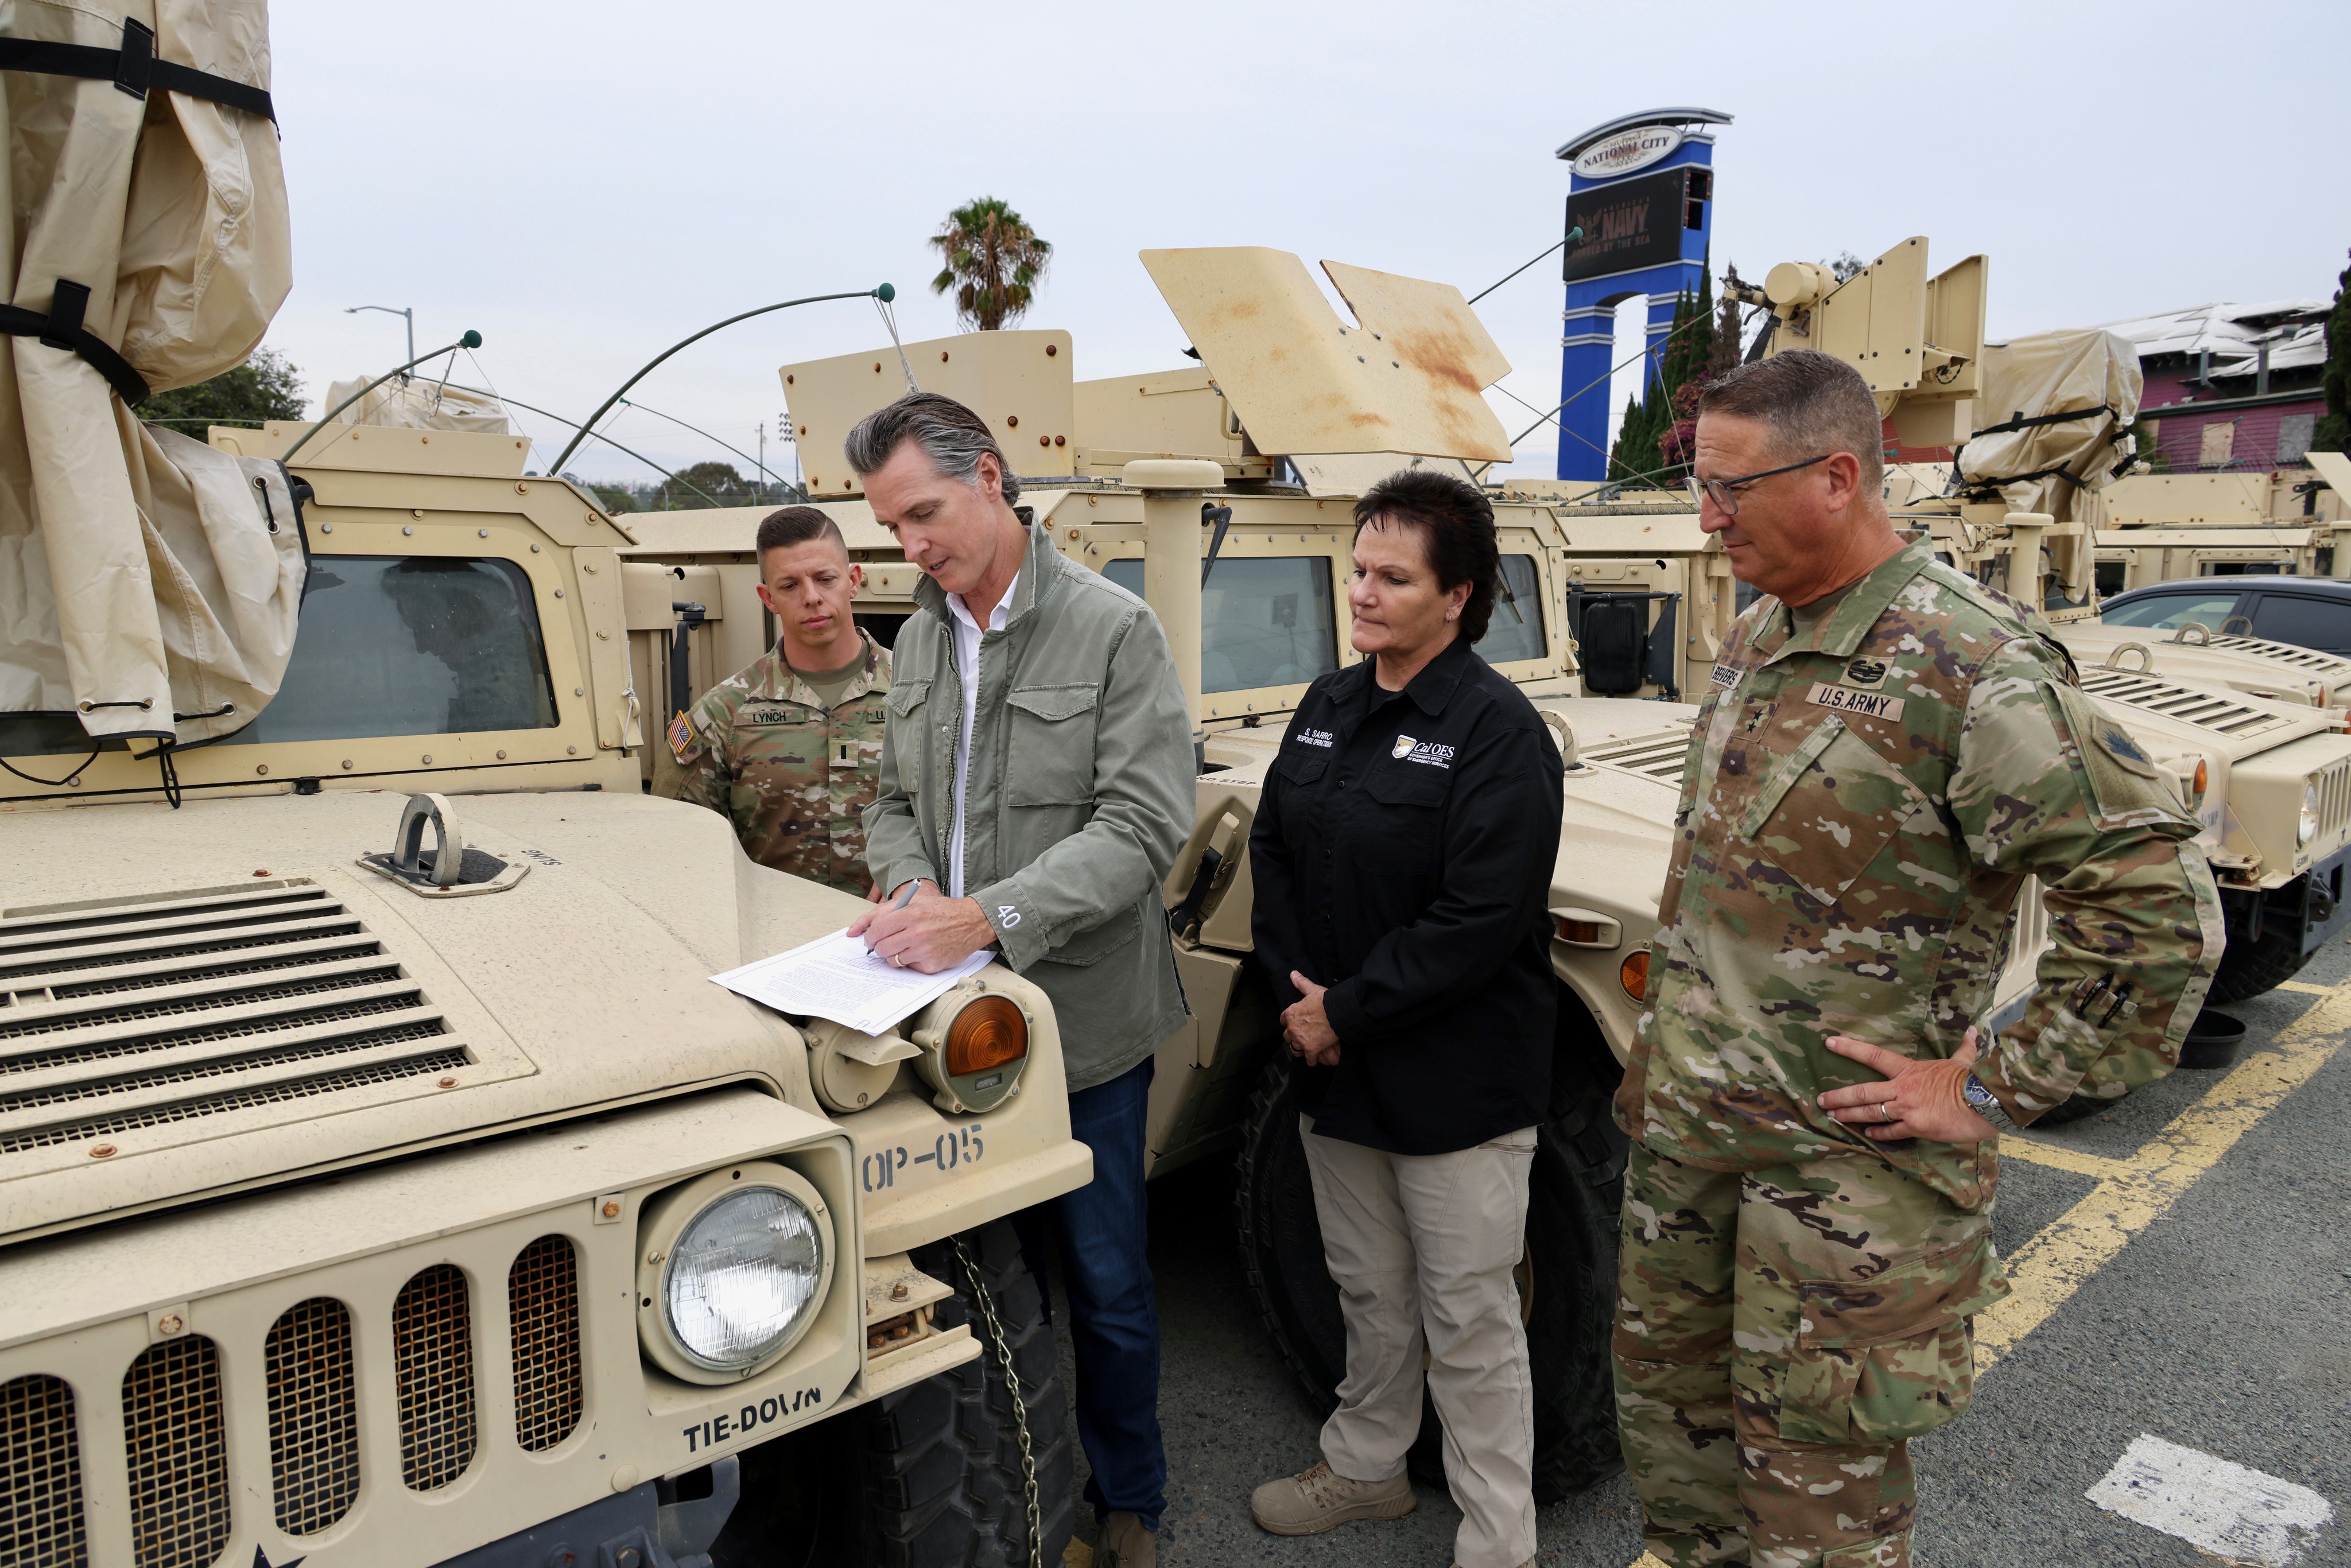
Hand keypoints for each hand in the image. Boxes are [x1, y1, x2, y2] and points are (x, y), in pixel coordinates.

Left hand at [853, 880, 997, 973]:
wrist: (970, 921)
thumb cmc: (939, 910)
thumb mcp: (912, 901)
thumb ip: (880, 913)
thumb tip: (852, 931)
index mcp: (910, 913)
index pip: (877, 931)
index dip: (870, 938)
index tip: (872, 940)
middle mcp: (918, 932)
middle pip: (882, 949)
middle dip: (881, 948)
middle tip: (887, 944)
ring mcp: (926, 950)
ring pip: (894, 961)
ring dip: (896, 955)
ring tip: (907, 945)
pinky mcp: (932, 965)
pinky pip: (910, 968)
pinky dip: (912, 962)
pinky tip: (922, 951)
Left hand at [1283, 972, 1339, 1066]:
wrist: (1337, 1012)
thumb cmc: (1326, 1000)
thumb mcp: (1312, 989)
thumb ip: (1301, 983)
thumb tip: (1293, 974)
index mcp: (1291, 1013)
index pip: (1283, 1020)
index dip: (1288, 1022)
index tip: (1292, 1023)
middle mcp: (1293, 1028)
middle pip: (1287, 1036)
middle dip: (1293, 1037)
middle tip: (1300, 1037)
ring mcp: (1301, 1040)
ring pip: (1295, 1049)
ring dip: (1300, 1049)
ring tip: (1305, 1050)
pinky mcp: (1311, 1049)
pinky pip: (1309, 1059)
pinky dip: (1312, 1060)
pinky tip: (1314, 1060)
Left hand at [1818, 1028, 1997, 1143]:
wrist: (1984, 1101)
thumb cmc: (1972, 1080)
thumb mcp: (1964, 1061)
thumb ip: (1964, 1047)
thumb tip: (1974, 1031)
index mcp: (1910, 1070)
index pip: (1874, 1056)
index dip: (1850, 1048)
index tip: (1829, 1043)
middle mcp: (1902, 1088)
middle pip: (1863, 1091)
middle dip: (1839, 1096)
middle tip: (1821, 1100)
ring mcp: (1907, 1109)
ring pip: (1871, 1112)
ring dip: (1850, 1116)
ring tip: (1833, 1118)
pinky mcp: (1916, 1127)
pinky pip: (1891, 1132)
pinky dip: (1879, 1134)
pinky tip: (1868, 1135)